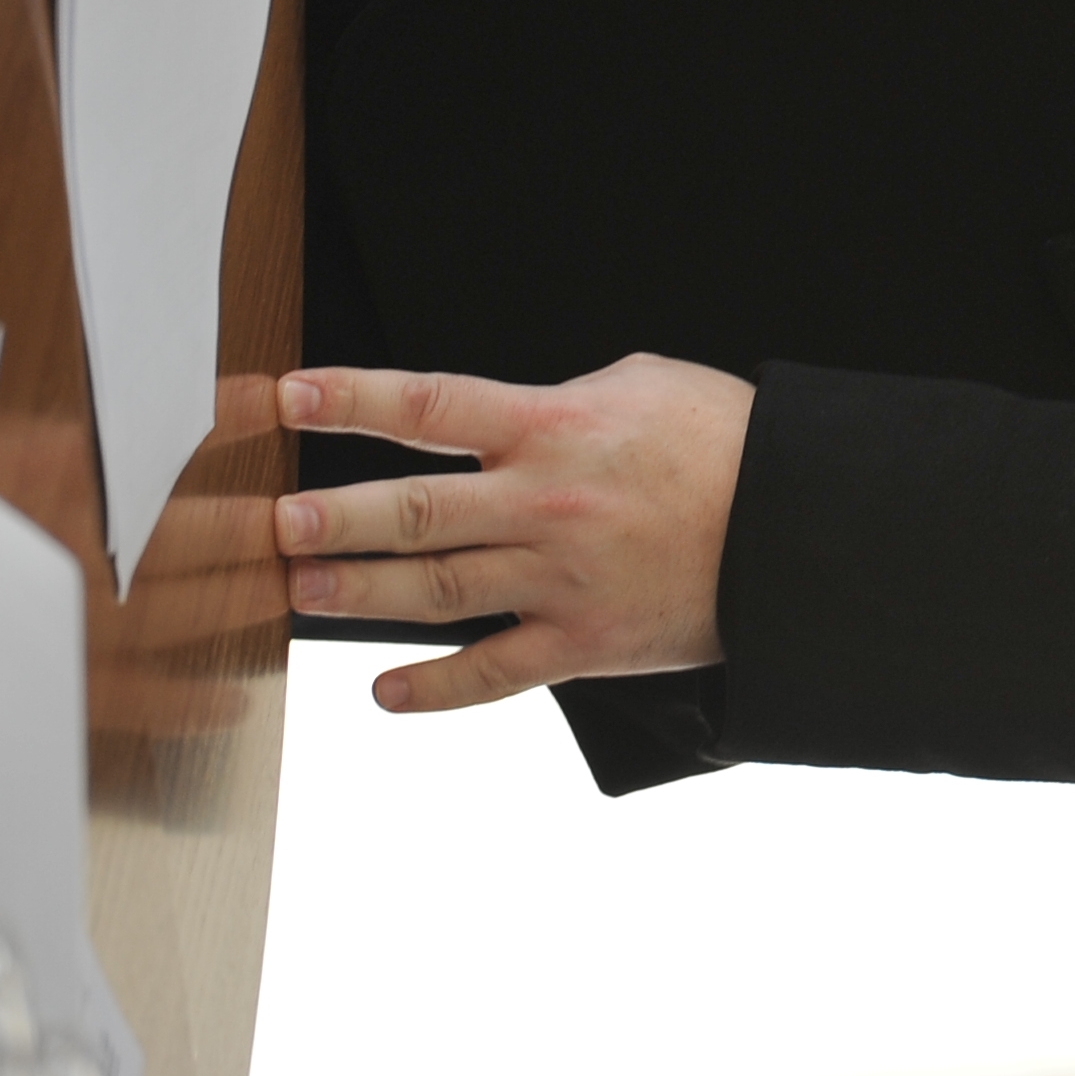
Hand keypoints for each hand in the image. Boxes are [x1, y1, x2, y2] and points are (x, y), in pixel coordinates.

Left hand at [276, 355, 754, 712]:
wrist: (802, 525)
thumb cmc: (730, 443)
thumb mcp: (645, 383)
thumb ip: (561, 398)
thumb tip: (505, 416)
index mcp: (557, 425)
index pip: (430, 406)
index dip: (352, 399)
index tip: (288, 395)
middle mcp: (546, 503)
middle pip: (416, 511)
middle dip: (335, 517)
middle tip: (272, 521)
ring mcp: (561, 580)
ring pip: (437, 591)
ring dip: (359, 591)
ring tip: (299, 588)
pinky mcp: (585, 643)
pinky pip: (493, 674)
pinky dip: (434, 689)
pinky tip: (385, 692)